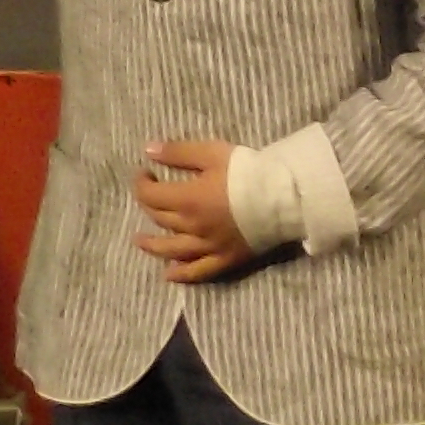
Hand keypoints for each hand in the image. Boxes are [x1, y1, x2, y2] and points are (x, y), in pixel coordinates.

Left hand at [132, 138, 258, 282]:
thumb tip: (147, 151)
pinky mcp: (225, 259)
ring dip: (153, 245)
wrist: (284, 197)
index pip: (150, 195)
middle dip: (148, 206)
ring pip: (172, 250)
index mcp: (186, 200)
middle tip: (149, 196)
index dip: (141, 183)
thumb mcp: (211, 153)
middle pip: (160, 219)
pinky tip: (169, 274)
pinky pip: (199, 271)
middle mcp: (192, 227)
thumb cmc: (248, 171)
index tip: (144, 173)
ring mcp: (208, 246)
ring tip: (140, 241)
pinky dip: (181, 273)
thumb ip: (178, 152)